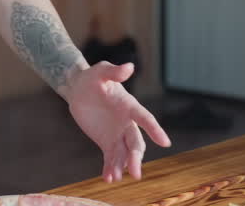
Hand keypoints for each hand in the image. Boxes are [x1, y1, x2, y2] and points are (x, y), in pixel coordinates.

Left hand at [65, 61, 171, 182]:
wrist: (78, 90)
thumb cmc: (92, 77)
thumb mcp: (100, 72)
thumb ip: (114, 72)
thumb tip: (129, 67)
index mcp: (129, 106)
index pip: (145, 118)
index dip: (155, 130)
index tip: (165, 143)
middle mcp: (127, 122)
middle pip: (135, 142)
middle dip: (136, 157)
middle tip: (135, 173)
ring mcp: (117, 134)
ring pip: (124, 153)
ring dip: (122, 166)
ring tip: (115, 177)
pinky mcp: (107, 142)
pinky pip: (111, 157)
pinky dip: (111, 168)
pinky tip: (108, 178)